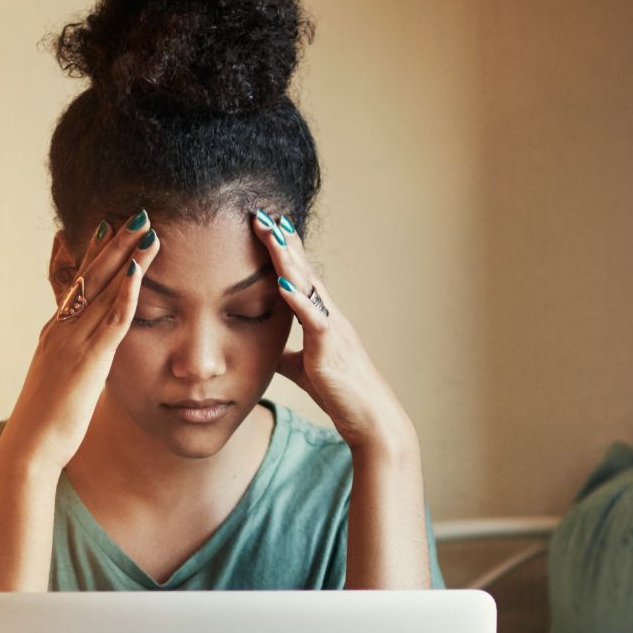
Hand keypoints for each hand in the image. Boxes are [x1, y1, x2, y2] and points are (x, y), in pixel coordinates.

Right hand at [0, 210, 161, 472]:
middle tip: (136, 214)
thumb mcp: (63, 385)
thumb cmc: (47, 425)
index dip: (90, 254)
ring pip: (103, 289)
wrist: (30, 448)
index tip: (105, 226)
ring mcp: (72, 341)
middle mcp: (60, 329)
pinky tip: (138, 271)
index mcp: (55, 333)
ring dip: (127, 257)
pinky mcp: (88, 360)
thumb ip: (76, 366)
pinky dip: (124, 292)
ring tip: (148, 229)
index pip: (73, 284)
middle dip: (114, 243)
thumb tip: (89, 364)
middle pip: (89, 276)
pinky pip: (110, 319)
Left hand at [252, 209, 415, 453]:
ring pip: (307, 285)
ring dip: (286, 258)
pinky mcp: (330, 348)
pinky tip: (281, 283)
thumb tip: (268, 351)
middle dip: (282, 243)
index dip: (285, 252)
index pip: (302, 278)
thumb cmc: (342, 395)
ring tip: (269, 232)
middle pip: (303, 271)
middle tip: (262, 214)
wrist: (370, 418)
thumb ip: (287, 356)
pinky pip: (312, 318)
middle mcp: (330, 317)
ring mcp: (332, 329)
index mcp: (323, 320)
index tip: (267, 227)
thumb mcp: (306, 371)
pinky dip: (296, 299)